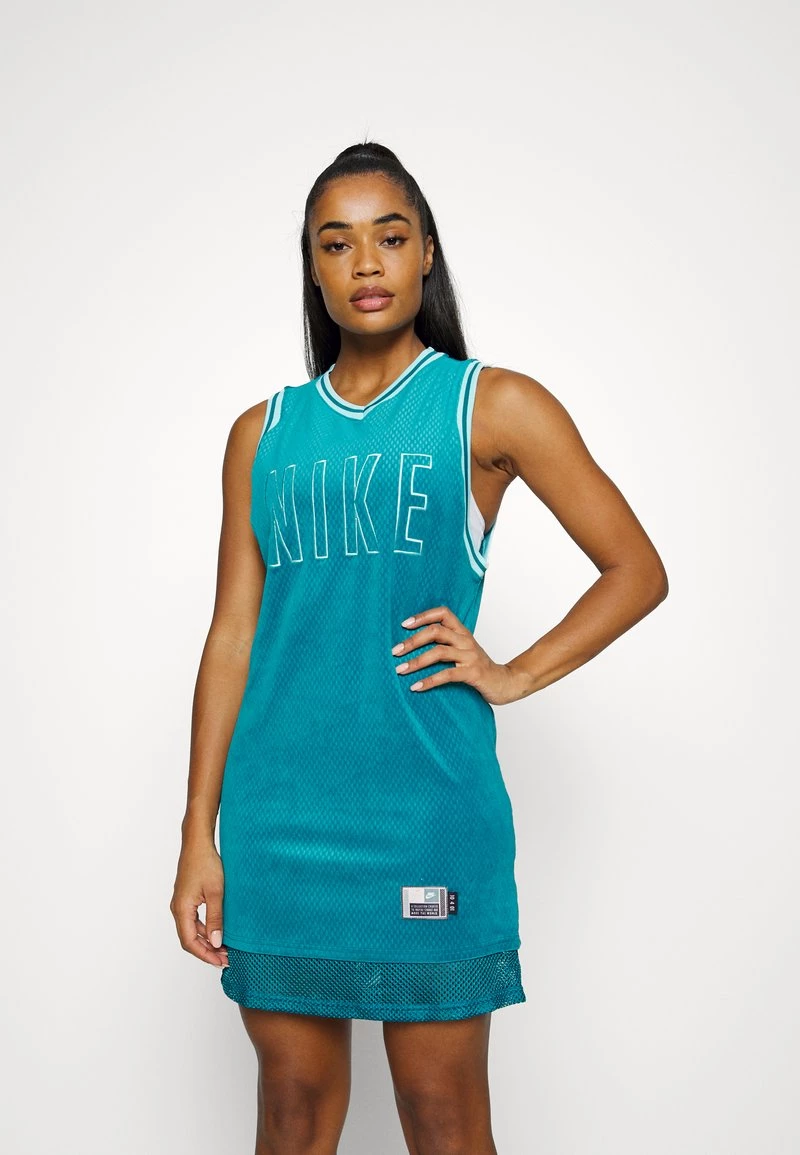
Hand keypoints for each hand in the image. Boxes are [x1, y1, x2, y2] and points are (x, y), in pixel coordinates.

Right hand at [170, 837, 228, 968]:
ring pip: (191, 931)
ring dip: (207, 941)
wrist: (197, 843)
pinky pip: (193, 920)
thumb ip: (215, 919)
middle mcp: (177, 908)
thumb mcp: (216, 892)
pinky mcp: (186, 898)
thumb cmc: (206, 862)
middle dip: (207, 951)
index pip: (189, 942)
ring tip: (225, 948)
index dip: (205, 955)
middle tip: (226, 958)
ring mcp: (181, 903)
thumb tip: (216, 942)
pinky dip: (205, 929)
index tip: (221, 962)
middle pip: (189, 939)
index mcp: (181, 909)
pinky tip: (219, 931)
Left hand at [391, 604, 527, 705]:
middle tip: (395, 651)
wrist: (506, 683)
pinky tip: (416, 687)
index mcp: (463, 632)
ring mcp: (470, 656)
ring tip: (400, 670)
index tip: (404, 625)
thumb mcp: (464, 651)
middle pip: (436, 631)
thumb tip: (413, 645)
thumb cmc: (479, 668)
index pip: (443, 613)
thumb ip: (446, 644)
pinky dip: (429, 681)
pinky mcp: (473, 673)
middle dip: (412, 641)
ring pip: (439, 652)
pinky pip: (447, 674)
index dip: (423, 616)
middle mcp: (466, 640)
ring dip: (416, 661)